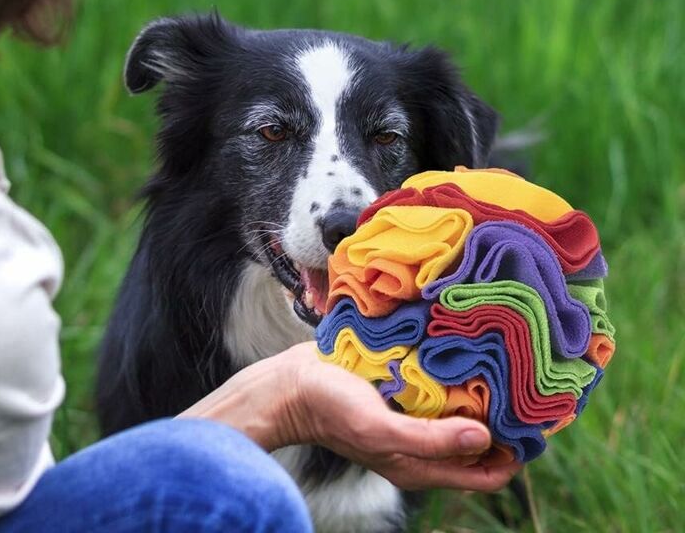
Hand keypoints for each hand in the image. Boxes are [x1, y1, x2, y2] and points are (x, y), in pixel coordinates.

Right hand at [276, 342, 521, 491]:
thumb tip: (484, 437)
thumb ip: (431, 440)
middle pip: (476, 441)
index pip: (485, 473)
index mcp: (419, 464)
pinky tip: (460, 350)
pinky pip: (434, 389)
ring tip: (500, 364)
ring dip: (479, 395)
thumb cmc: (330, 410)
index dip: (514, 456)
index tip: (534, 423)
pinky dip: (452, 377)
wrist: (290, 384)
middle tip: (523, 387)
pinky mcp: (396, 391)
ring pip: (458, 411)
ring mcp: (408, 415)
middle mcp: (419, 443)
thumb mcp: (380, 430)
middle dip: (503, 422)